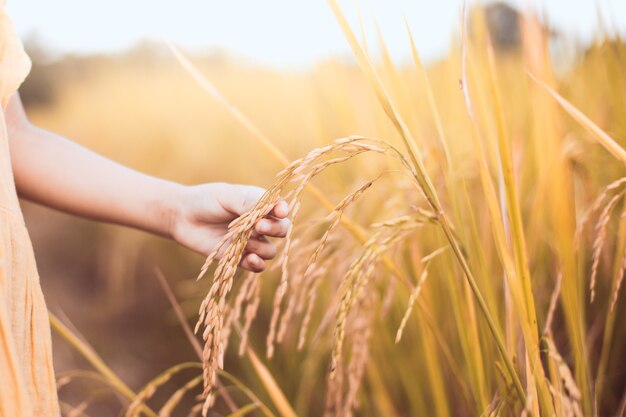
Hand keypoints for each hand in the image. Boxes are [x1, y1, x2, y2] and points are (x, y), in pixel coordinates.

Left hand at [169, 183, 289, 271]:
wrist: (182, 216)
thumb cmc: (206, 200)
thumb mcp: (228, 195)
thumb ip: (249, 202)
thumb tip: (272, 209)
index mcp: (259, 204)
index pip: (279, 209)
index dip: (282, 211)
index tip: (279, 211)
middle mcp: (258, 223)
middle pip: (281, 230)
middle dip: (275, 229)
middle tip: (259, 226)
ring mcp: (250, 241)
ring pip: (269, 250)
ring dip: (262, 247)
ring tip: (245, 241)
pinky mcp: (238, 257)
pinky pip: (256, 265)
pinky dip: (257, 264)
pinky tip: (250, 258)